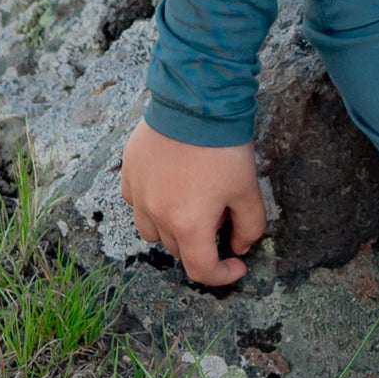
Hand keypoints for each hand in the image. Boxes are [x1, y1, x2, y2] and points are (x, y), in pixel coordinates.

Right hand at [119, 119, 266, 286]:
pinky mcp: (129, 171)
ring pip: (151, 229)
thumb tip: (239, 246)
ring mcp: (138, 193)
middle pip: (178, 248)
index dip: (222, 275)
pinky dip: (151, 203)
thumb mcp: (248, 188)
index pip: (201, 269)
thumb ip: (249, 225)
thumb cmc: (224, 147)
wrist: (196, 102)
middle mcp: (157, 215)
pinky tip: (169, 185)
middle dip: (201, 242)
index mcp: (188, 225)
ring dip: (172, 228)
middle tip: (220, 216)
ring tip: (192, 202)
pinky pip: (136, 201)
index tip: (236, 264)